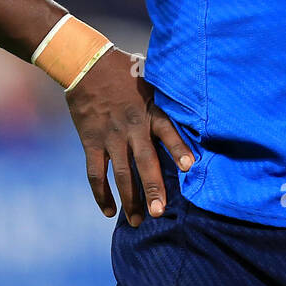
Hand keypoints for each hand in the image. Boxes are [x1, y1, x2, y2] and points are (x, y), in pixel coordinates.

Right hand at [65, 49, 193, 225]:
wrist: (86, 65)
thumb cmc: (125, 70)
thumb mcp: (152, 76)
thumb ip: (169, 94)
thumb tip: (198, 96)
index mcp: (150, 110)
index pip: (167, 130)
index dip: (178, 148)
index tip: (189, 166)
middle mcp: (132, 127)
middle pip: (144, 162)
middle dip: (153, 188)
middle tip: (159, 212)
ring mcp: (110, 136)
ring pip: (121, 174)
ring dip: (129, 199)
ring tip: (138, 221)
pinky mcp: (91, 142)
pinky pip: (95, 173)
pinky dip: (101, 193)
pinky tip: (109, 211)